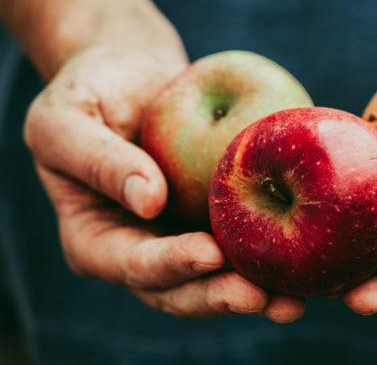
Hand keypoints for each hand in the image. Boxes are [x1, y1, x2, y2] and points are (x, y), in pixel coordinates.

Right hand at [24, 44, 305, 321]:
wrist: (130, 74)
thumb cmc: (87, 90)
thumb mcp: (65, 117)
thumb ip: (97, 159)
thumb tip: (149, 200)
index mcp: (95, 240)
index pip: (131, 264)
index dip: (169, 265)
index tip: (208, 254)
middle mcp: (140, 250)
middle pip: (180, 289)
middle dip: (221, 296)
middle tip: (263, 297)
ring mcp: (180, 239)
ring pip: (218, 279)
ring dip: (256, 292)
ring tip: (295, 301)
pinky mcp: (216, 221)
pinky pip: (246, 242)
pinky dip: (276, 256)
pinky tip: (311, 261)